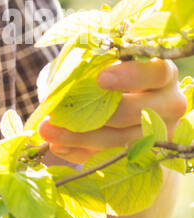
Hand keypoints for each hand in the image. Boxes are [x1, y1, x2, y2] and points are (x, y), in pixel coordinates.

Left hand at [38, 57, 186, 164]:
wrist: (128, 97)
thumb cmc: (110, 70)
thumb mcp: (104, 60)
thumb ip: (92, 64)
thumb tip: (61, 83)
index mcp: (164, 72)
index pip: (156, 73)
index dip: (130, 76)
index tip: (101, 78)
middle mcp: (170, 104)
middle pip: (136, 113)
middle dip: (94, 115)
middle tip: (56, 115)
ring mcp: (161, 133)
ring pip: (122, 140)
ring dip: (81, 137)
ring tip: (48, 132)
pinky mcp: (147, 154)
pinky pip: (113, 157)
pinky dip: (83, 152)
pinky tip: (60, 147)